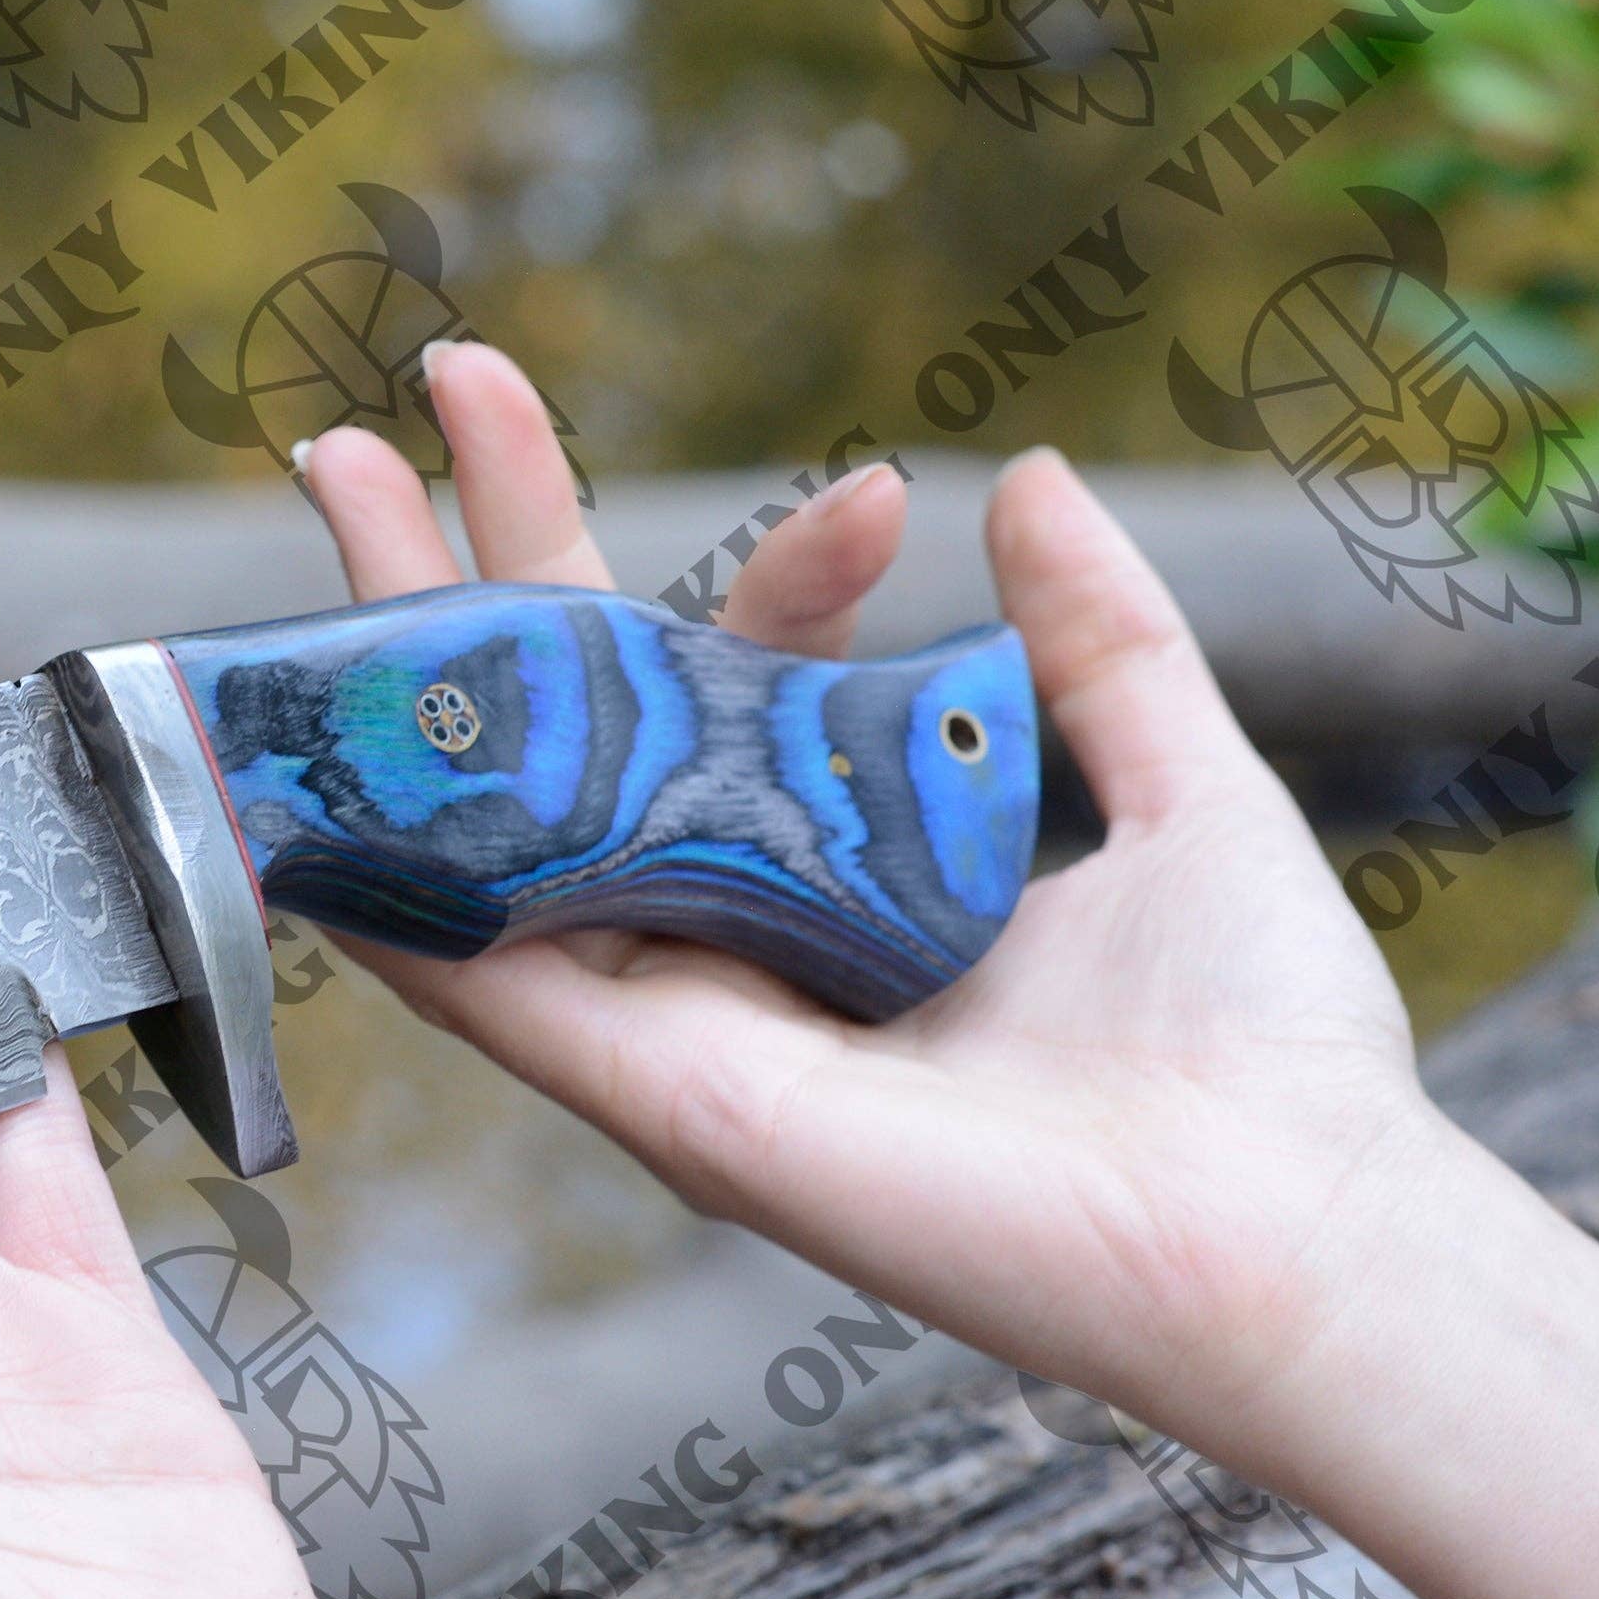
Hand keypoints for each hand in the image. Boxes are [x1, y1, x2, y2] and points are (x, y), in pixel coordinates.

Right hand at [310, 344, 1598, 1598]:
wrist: (1288, 1217)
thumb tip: (1022, 474)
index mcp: (846, 884)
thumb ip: (1101, 641)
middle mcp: (739, 948)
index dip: (768, 570)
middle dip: (492, 549)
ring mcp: (685, 1023)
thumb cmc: (1261, 1045)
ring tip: (339, 474)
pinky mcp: (663, 1096)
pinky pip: (479, 980)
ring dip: (399, 653)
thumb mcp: (1180, 789)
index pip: (755, 700)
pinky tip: (310, 745)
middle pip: (573, 729)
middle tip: (439, 380)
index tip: (876, 493)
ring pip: (494, 819)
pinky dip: (381, 869)